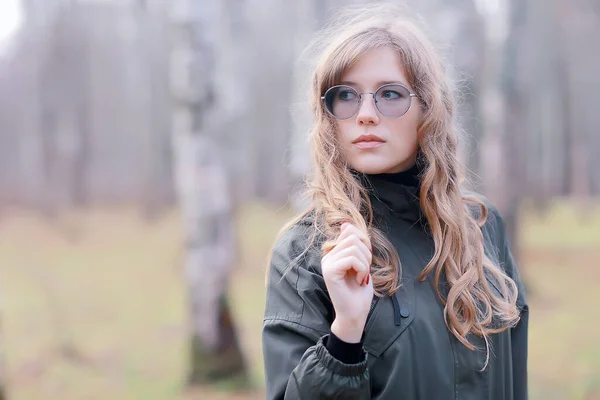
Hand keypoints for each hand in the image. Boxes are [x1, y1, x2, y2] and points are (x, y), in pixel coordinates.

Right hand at [321, 222, 372, 342]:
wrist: (355, 313)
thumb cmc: (359, 291)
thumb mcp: (362, 262)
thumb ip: (356, 245)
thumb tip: (346, 225)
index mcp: (334, 252)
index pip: (350, 231)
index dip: (365, 243)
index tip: (366, 261)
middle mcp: (328, 255)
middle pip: (353, 237)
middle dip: (366, 253)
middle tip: (365, 270)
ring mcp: (327, 263)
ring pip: (354, 247)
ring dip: (365, 263)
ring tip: (361, 276)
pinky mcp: (329, 271)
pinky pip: (352, 259)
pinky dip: (361, 269)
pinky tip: (358, 280)